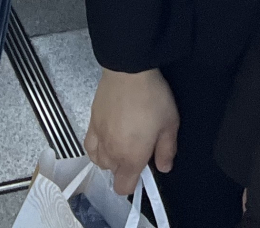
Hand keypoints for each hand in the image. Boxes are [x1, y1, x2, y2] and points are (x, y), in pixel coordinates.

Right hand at [85, 68, 178, 196]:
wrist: (128, 72)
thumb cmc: (152, 98)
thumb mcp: (170, 124)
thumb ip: (167, 150)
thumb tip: (164, 167)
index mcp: (131, 157)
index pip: (124, 187)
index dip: (134, 183)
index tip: (144, 168)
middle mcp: (111, 152)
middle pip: (113, 174)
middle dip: (125, 168)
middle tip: (139, 148)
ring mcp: (98, 138)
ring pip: (100, 162)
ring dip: (111, 159)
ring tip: (123, 143)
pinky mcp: (91, 123)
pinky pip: (89, 147)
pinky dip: (97, 148)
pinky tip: (107, 139)